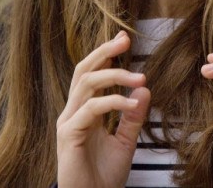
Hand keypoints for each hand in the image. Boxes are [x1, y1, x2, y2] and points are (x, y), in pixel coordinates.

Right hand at [56, 31, 150, 187]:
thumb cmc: (104, 177)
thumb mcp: (126, 142)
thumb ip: (133, 116)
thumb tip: (144, 89)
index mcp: (84, 111)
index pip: (92, 74)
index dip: (106, 55)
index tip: (124, 39)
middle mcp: (73, 112)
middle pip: (84, 71)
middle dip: (104, 52)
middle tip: (125, 41)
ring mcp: (68, 122)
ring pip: (86, 84)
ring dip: (115, 76)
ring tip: (141, 77)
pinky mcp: (68, 135)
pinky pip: (91, 109)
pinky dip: (114, 101)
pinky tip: (133, 103)